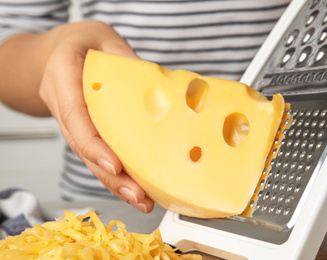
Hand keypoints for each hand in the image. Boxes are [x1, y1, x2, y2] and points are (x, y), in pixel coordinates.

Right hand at [39, 21, 153, 212]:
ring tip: (142, 200)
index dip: (93, 144)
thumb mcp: (105, 39)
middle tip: (138, 195)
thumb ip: (126, 59)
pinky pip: (97, 153)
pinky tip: (136, 188)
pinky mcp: (85, 130)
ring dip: (115, 182)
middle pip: (83, 146)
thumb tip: (159, 86)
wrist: (62, 50)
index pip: (75, 116)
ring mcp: (72, 121)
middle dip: (111, 175)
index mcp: (63, 77)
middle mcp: (63, 104)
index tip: (115, 165)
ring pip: (90, 157)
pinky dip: (116, 173)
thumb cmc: (85, 43)